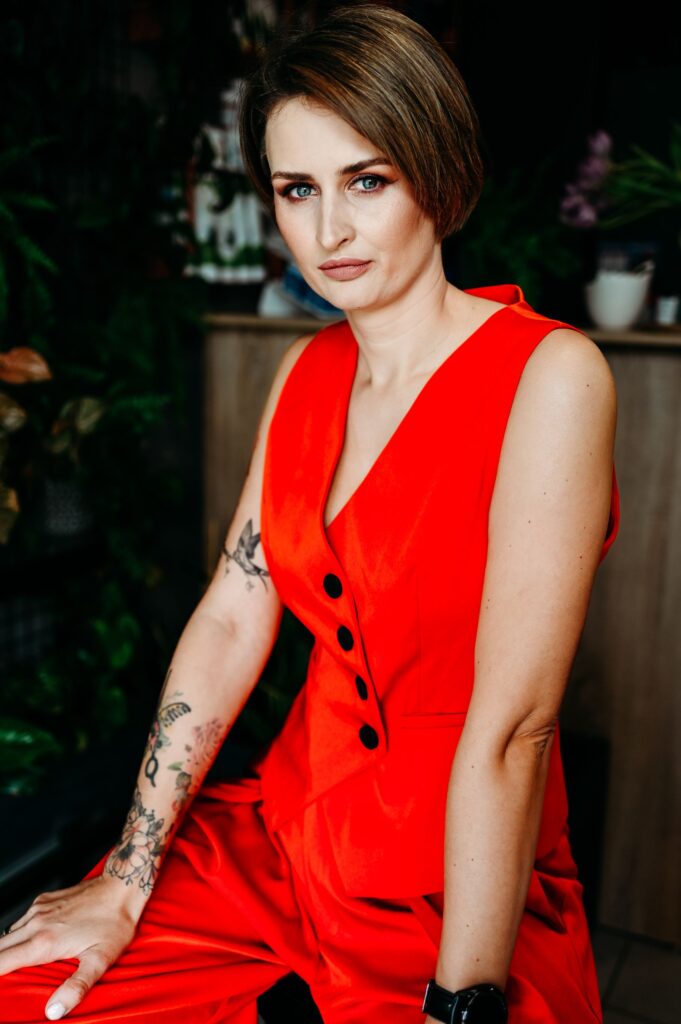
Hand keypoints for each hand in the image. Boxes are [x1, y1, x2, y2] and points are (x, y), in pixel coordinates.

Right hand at [0, 873, 143, 1018]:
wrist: (121, 886)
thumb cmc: (115, 921)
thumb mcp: (100, 960)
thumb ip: (76, 987)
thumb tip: (55, 1011)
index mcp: (45, 941)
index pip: (2, 961)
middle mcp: (36, 923)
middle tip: (4, 979)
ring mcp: (39, 909)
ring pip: (7, 934)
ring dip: (5, 950)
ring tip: (12, 966)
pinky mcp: (44, 900)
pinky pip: (21, 921)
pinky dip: (17, 935)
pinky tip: (28, 942)